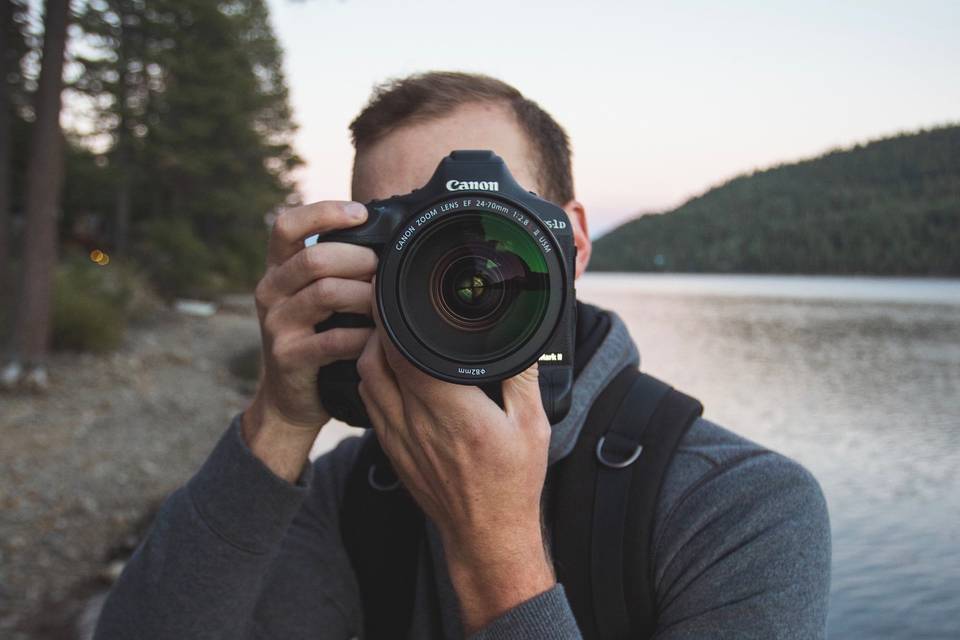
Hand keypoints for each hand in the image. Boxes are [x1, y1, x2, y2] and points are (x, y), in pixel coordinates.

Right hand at [242, 201, 376, 480]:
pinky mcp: (288, 356)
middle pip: (314, 258)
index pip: (286, 225)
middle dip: (359, 259)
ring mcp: (275, 325)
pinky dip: (363, 335)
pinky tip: (378, 336)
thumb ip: (337, 268)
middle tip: (385, 268)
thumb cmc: (316, 337)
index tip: (360, 213)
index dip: (323, 213)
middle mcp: (269, 291)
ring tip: (385, 302)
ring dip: (365, 295)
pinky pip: (333, 339)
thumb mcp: (315, 298)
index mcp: (277, 269)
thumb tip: (390, 235)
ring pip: (325, 294)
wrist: (289, 399)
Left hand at [356, 312, 555, 633]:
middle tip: (392, 306)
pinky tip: (388, 368)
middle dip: (378, 326)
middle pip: (376, 360)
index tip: (397, 296)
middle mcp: (418, 423)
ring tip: (389, 332)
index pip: (405, 354)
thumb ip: (522, 377)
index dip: (394, 320)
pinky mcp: (392, 450)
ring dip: (370, 350)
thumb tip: (522, 337)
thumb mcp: (533, 426)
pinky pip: (369, 403)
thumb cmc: (512, 483)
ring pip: (366, 379)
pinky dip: (371, 378)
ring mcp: (400, 438)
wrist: (487, 535)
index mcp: (454, 412)